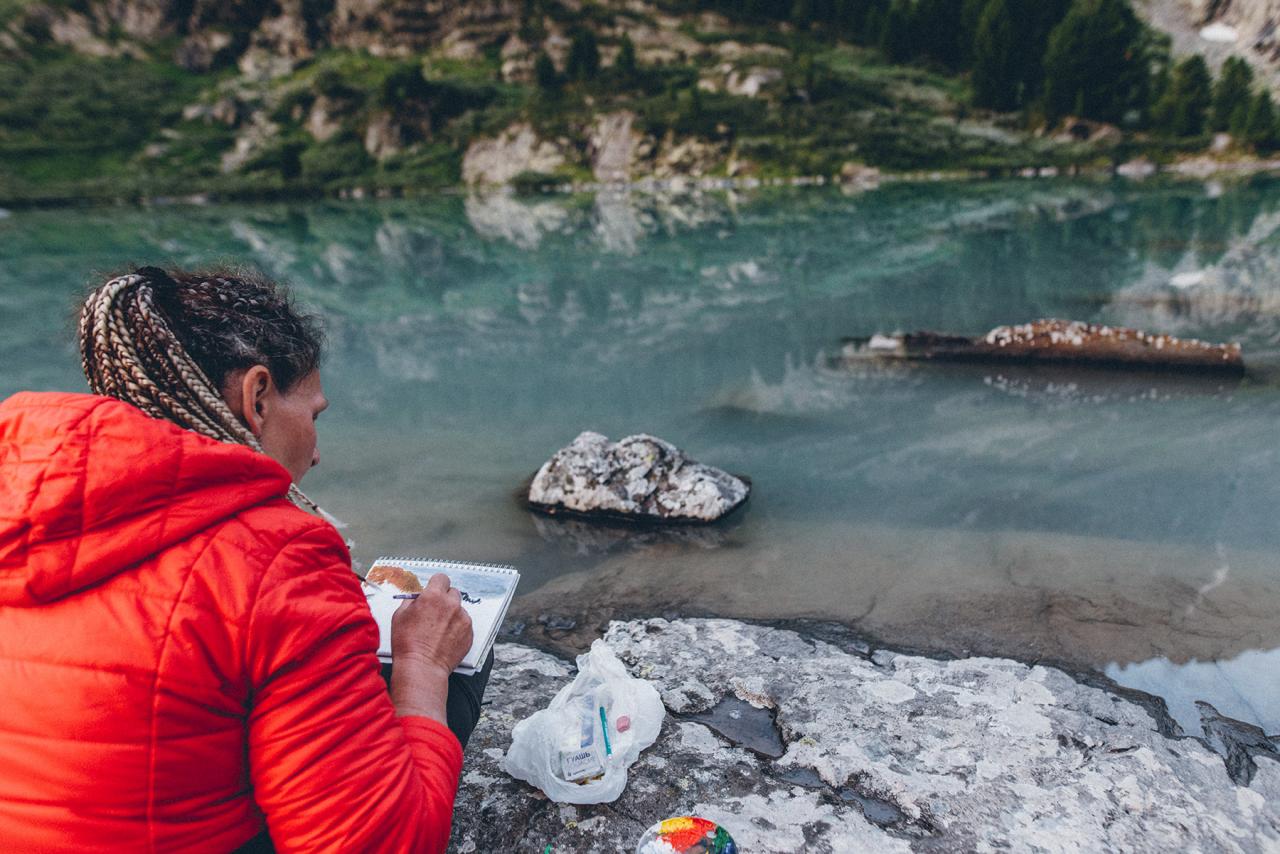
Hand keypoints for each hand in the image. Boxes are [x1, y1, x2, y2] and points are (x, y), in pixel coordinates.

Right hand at [389, 573, 472, 721]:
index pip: (441, 578)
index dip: (436, 584)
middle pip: (453, 592)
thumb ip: (411, 600)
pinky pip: (464, 624)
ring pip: (459, 609)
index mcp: (433, 596)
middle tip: (435, 612)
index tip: (434, 590)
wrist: (422, 667)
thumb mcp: (399, 615)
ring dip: (451, 615)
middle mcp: (451, 604)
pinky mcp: (469, 633)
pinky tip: (445, 638)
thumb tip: (417, 596)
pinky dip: (457, 628)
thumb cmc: (407, 644)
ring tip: (439, 630)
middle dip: (445, 599)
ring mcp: (463, 618)